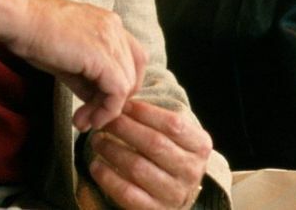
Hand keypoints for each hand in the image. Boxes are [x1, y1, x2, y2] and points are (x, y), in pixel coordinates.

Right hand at [7, 0, 147, 131]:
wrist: (19, 20)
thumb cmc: (34, 34)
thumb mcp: (68, 57)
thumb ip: (87, 77)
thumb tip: (96, 102)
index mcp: (109, 23)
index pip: (131, 58)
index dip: (120, 83)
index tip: (98, 102)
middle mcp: (116, 28)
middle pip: (134, 72)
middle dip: (115, 100)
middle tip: (92, 117)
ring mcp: (112, 41)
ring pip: (127, 85)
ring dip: (106, 110)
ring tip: (83, 121)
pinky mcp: (103, 58)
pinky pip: (117, 92)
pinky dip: (106, 111)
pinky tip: (86, 119)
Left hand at [88, 99, 211, 209]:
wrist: (175, 194)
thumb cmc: (169, 155)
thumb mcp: (173, 136)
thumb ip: (154, 119)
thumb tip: (120, 101)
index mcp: (200, 146)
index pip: (173, 124)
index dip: (144, 112)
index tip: (123, 105)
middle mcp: (191, 171)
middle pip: (154, 144)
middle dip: (124, 128)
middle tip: (103, 120)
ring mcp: (174, 194)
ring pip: (138, 168)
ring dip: (111, 150)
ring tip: (96, 140)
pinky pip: (127, 193)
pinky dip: (107, 177)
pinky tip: (96, 165)